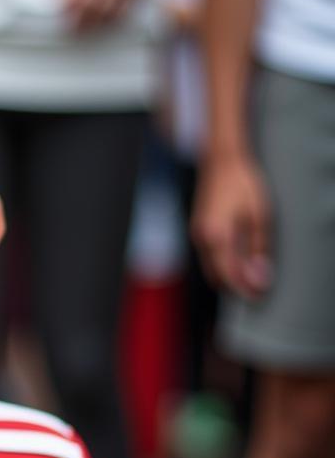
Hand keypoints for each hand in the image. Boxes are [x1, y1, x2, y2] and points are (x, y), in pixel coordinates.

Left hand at [63, 0, 152, 31]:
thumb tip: (60, 1)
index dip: (68, 12)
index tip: (64, 19)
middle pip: (90, 8)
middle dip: (80, 22)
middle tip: (75, 28)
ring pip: (106, 12)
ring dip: (96, 23)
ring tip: (89, 26)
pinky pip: (122, 9)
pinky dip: (112, 17)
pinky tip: (105, 18)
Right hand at [192, 151, 271, 298]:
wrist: (221, 161)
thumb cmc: (242, 183)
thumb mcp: (260, 215)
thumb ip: (258, 249)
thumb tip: (259, 278)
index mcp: (217, 237)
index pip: (230, 276)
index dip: (245, 290)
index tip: (259, 297)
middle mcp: (202, 240)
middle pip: (217, 277)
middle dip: (236, 287)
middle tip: (258, 290)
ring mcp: (197, 235)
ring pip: (211, 268)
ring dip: (229, 276)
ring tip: (251, 277)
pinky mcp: (198, 230)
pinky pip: (208, 257)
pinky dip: (222, 264)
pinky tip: (239, 260)